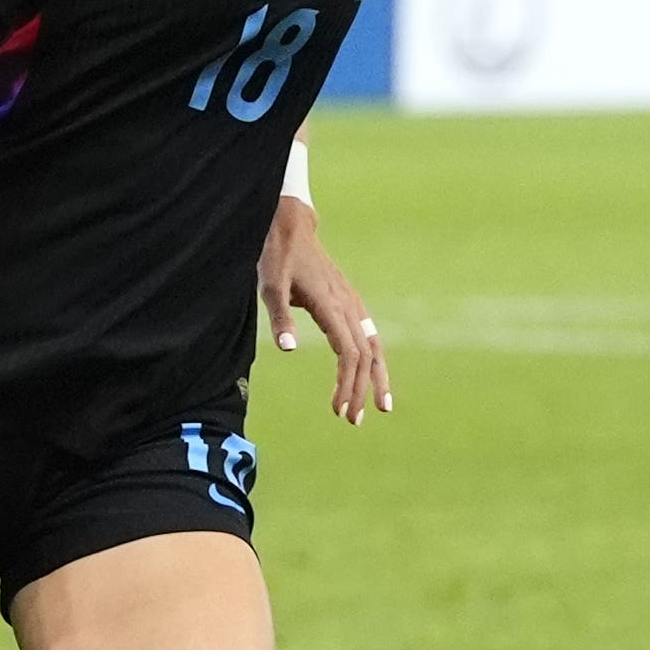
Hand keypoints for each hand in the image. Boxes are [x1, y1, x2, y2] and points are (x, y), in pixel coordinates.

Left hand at [259, 196, 392, 424]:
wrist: (291, 228)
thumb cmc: (278, 257)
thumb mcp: (270, 285)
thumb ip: (280, 317)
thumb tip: (287, 349)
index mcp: (331, 305)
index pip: (349, 354)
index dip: (346, 384)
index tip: (338, 409)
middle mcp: (349, 306)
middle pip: (365, 356)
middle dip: (362, 390)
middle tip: (353, 421)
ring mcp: (353, 304)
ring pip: (374, 347)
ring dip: (376, 379)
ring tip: (379, 408)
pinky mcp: (351, 303)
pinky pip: (369, 336)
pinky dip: (374, 361)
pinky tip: (372, 379)